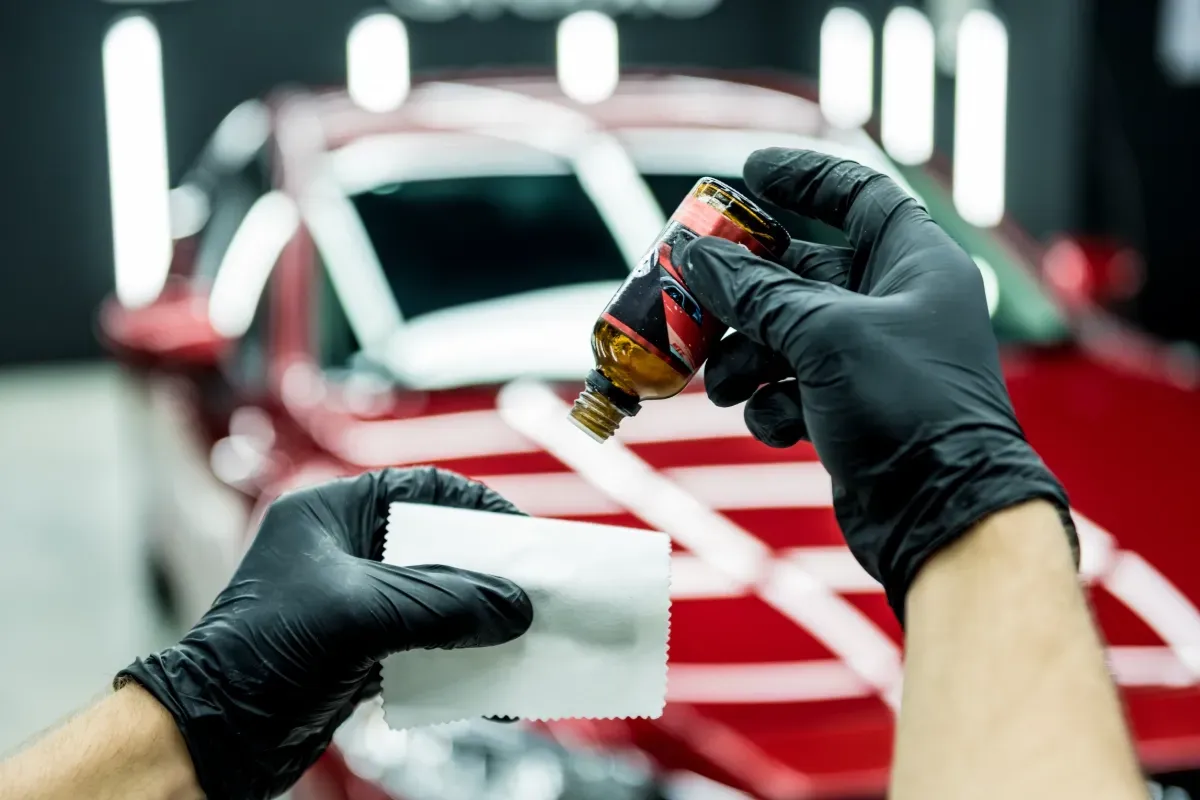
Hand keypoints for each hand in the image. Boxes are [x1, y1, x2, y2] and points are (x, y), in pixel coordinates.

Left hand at [116, 467, 533, 799]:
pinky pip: (426, 643)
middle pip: (438, 547)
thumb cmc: (262, 654)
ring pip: (436, 598)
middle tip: (534, 593)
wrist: (215, 737)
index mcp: (332, 514)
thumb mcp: (363, 615)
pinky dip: (459, 659)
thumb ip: (444, 605)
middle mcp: (344, 550)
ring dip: (477, 620)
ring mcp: (353, 601)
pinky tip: (488, 683)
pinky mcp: (360, 650)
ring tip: (520, 641)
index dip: (479, 508)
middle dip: (487, 573)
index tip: (525, 539)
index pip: (423, 491)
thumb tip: (515, 607)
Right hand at [681, 148, 1075, 616]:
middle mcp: (896, 305)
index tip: (749, 171)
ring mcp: (872, 360)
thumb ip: (755, 292)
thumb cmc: (908, 411)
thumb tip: (695, 255)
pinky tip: (776, 426)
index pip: (858, 195)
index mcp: (914, 264)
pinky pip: (792, 387)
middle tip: (691, 294)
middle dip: (745, 291)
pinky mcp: (850, 409)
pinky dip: (774, 404)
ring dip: (746, 357)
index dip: (804, 177)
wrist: (940, 516)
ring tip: (724, 384)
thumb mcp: (824, 335)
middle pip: (801, 273)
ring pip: (785, 335)